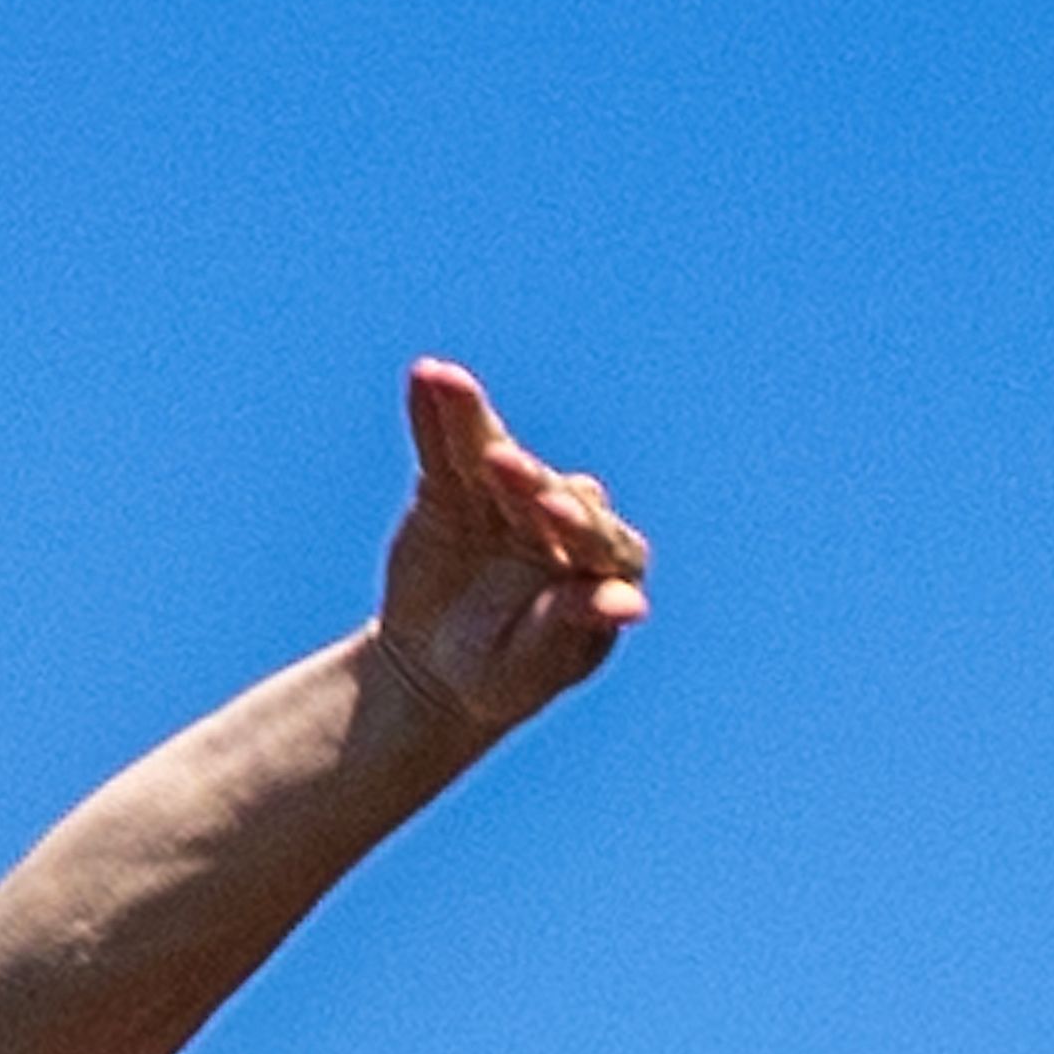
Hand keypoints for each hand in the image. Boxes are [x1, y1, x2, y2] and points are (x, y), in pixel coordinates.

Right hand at [374, 357, 648, 739]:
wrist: (434, 671)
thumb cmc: (505, 676)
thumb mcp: (535, 663)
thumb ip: (574, 624)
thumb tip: (631, 605)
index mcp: (602, 564)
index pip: (599, 537)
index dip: (578, 522)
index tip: (554, 512)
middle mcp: (561, 518)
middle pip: (545, 488)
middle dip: (524, 477)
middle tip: (500, 465)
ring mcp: (506, 496)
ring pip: (491, 451)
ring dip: (470, 417)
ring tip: (445, 380)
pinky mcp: (454, 485)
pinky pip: (444, 445)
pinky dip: (433, 413)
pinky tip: (423, 377)